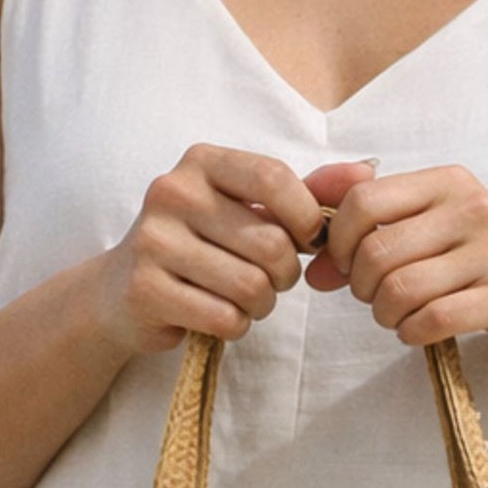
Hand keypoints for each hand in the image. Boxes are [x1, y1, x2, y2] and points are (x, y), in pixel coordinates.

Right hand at [93, 143, 330, 355]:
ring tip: (242, 299)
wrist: (121, 292)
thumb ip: (306, 192)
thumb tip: (365, 173)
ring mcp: (154, 241)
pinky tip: (216, 316)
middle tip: (267, 280)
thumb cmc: (200, 246)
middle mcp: (173, 192)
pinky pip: (224, 317)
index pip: (274, 179)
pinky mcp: (146, 289)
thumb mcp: (248, 208)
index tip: (305, 241)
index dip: (305, 220)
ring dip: (260, 305)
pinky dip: (234, 326)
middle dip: (283, 275)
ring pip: (250, 286)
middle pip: (270, 243)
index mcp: (202, 162)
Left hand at [307, 163, 487, 366]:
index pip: (362, 200)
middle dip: (361, 287)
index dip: (339, 243)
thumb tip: (310, 251)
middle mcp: (472, 206)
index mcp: (449, 181)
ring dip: (386, 316)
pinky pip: (431, 320)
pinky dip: (413, 334)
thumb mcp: (436, 232)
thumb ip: (374, 228)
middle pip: (375, 251)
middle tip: (377, 300)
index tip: (347, 266)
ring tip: (400, 318)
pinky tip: (420, 331)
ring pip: (400, 290)